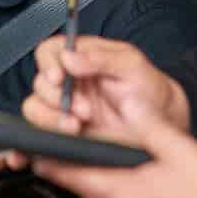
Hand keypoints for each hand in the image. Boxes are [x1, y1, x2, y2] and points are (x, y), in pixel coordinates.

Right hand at [0, 35, 189, 176]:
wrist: (162, 124)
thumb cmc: (149, 89)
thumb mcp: (132, 65)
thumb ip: (101, 58)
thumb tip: (69, 57)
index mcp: (82, 58)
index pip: (49, 52)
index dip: (49, 64)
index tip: (60, 78)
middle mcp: (69, 82)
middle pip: (40, 84)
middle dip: (57, 98)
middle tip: (82, 109)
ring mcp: (64, 109)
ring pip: (35, 109)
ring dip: (51, 119)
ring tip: (77, 126)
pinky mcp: (64, 134)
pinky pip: (38, 135)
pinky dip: (34, 141)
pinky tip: (45, 145)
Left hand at [32, 96, 196, 197]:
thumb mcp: (179, 148)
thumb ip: (149, 124)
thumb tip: (129, 103)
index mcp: (121, 189)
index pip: (71, 175)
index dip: (51, 164)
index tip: (36, 156)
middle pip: (88, 192)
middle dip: (80, 174)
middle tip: (76, 159)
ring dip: (107, 190)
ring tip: (115, 174)